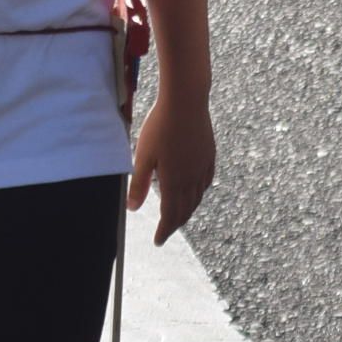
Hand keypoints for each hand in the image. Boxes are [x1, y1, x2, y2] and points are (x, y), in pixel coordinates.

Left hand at [129, 94, 214, 244]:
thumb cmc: (160, 126)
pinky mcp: (209, 154)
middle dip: (176, 223)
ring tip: (179, 215)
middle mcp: (192, 178)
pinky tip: (197, 190)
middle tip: (167, 231)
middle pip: (186, 209)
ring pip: (198, 197)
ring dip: (188, 210)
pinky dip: (200, 192)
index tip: (158, 240)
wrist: (186, 101)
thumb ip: (138, 184)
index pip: (170, 214)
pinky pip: (206, 181)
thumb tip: (132, 209)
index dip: (164, 230)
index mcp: (174, 181)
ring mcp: (203, 166)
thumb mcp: (142, 156)